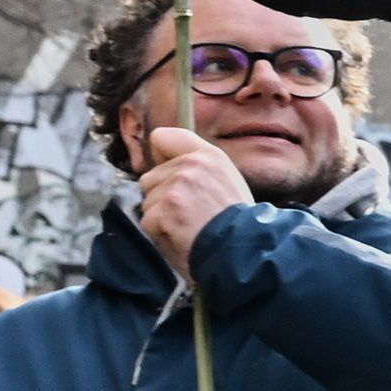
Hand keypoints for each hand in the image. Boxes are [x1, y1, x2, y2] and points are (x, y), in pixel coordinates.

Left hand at [134, 116, 254, 274]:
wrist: (243, 253)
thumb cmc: (238, 224)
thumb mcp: (227, 180)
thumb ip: (199, 168)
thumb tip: (168, 165)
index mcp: (208, 155)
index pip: (162, 137)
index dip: (160, 157)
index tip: (167, 172)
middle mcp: (189, 166)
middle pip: (150, 176)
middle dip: (162, 195)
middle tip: (188, 213)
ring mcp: (173, 189)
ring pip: (147, 200)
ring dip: (161, 216)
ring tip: (188, 226)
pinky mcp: (160, 213)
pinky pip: (147, 221)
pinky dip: (160, 233)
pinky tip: (182, 236)